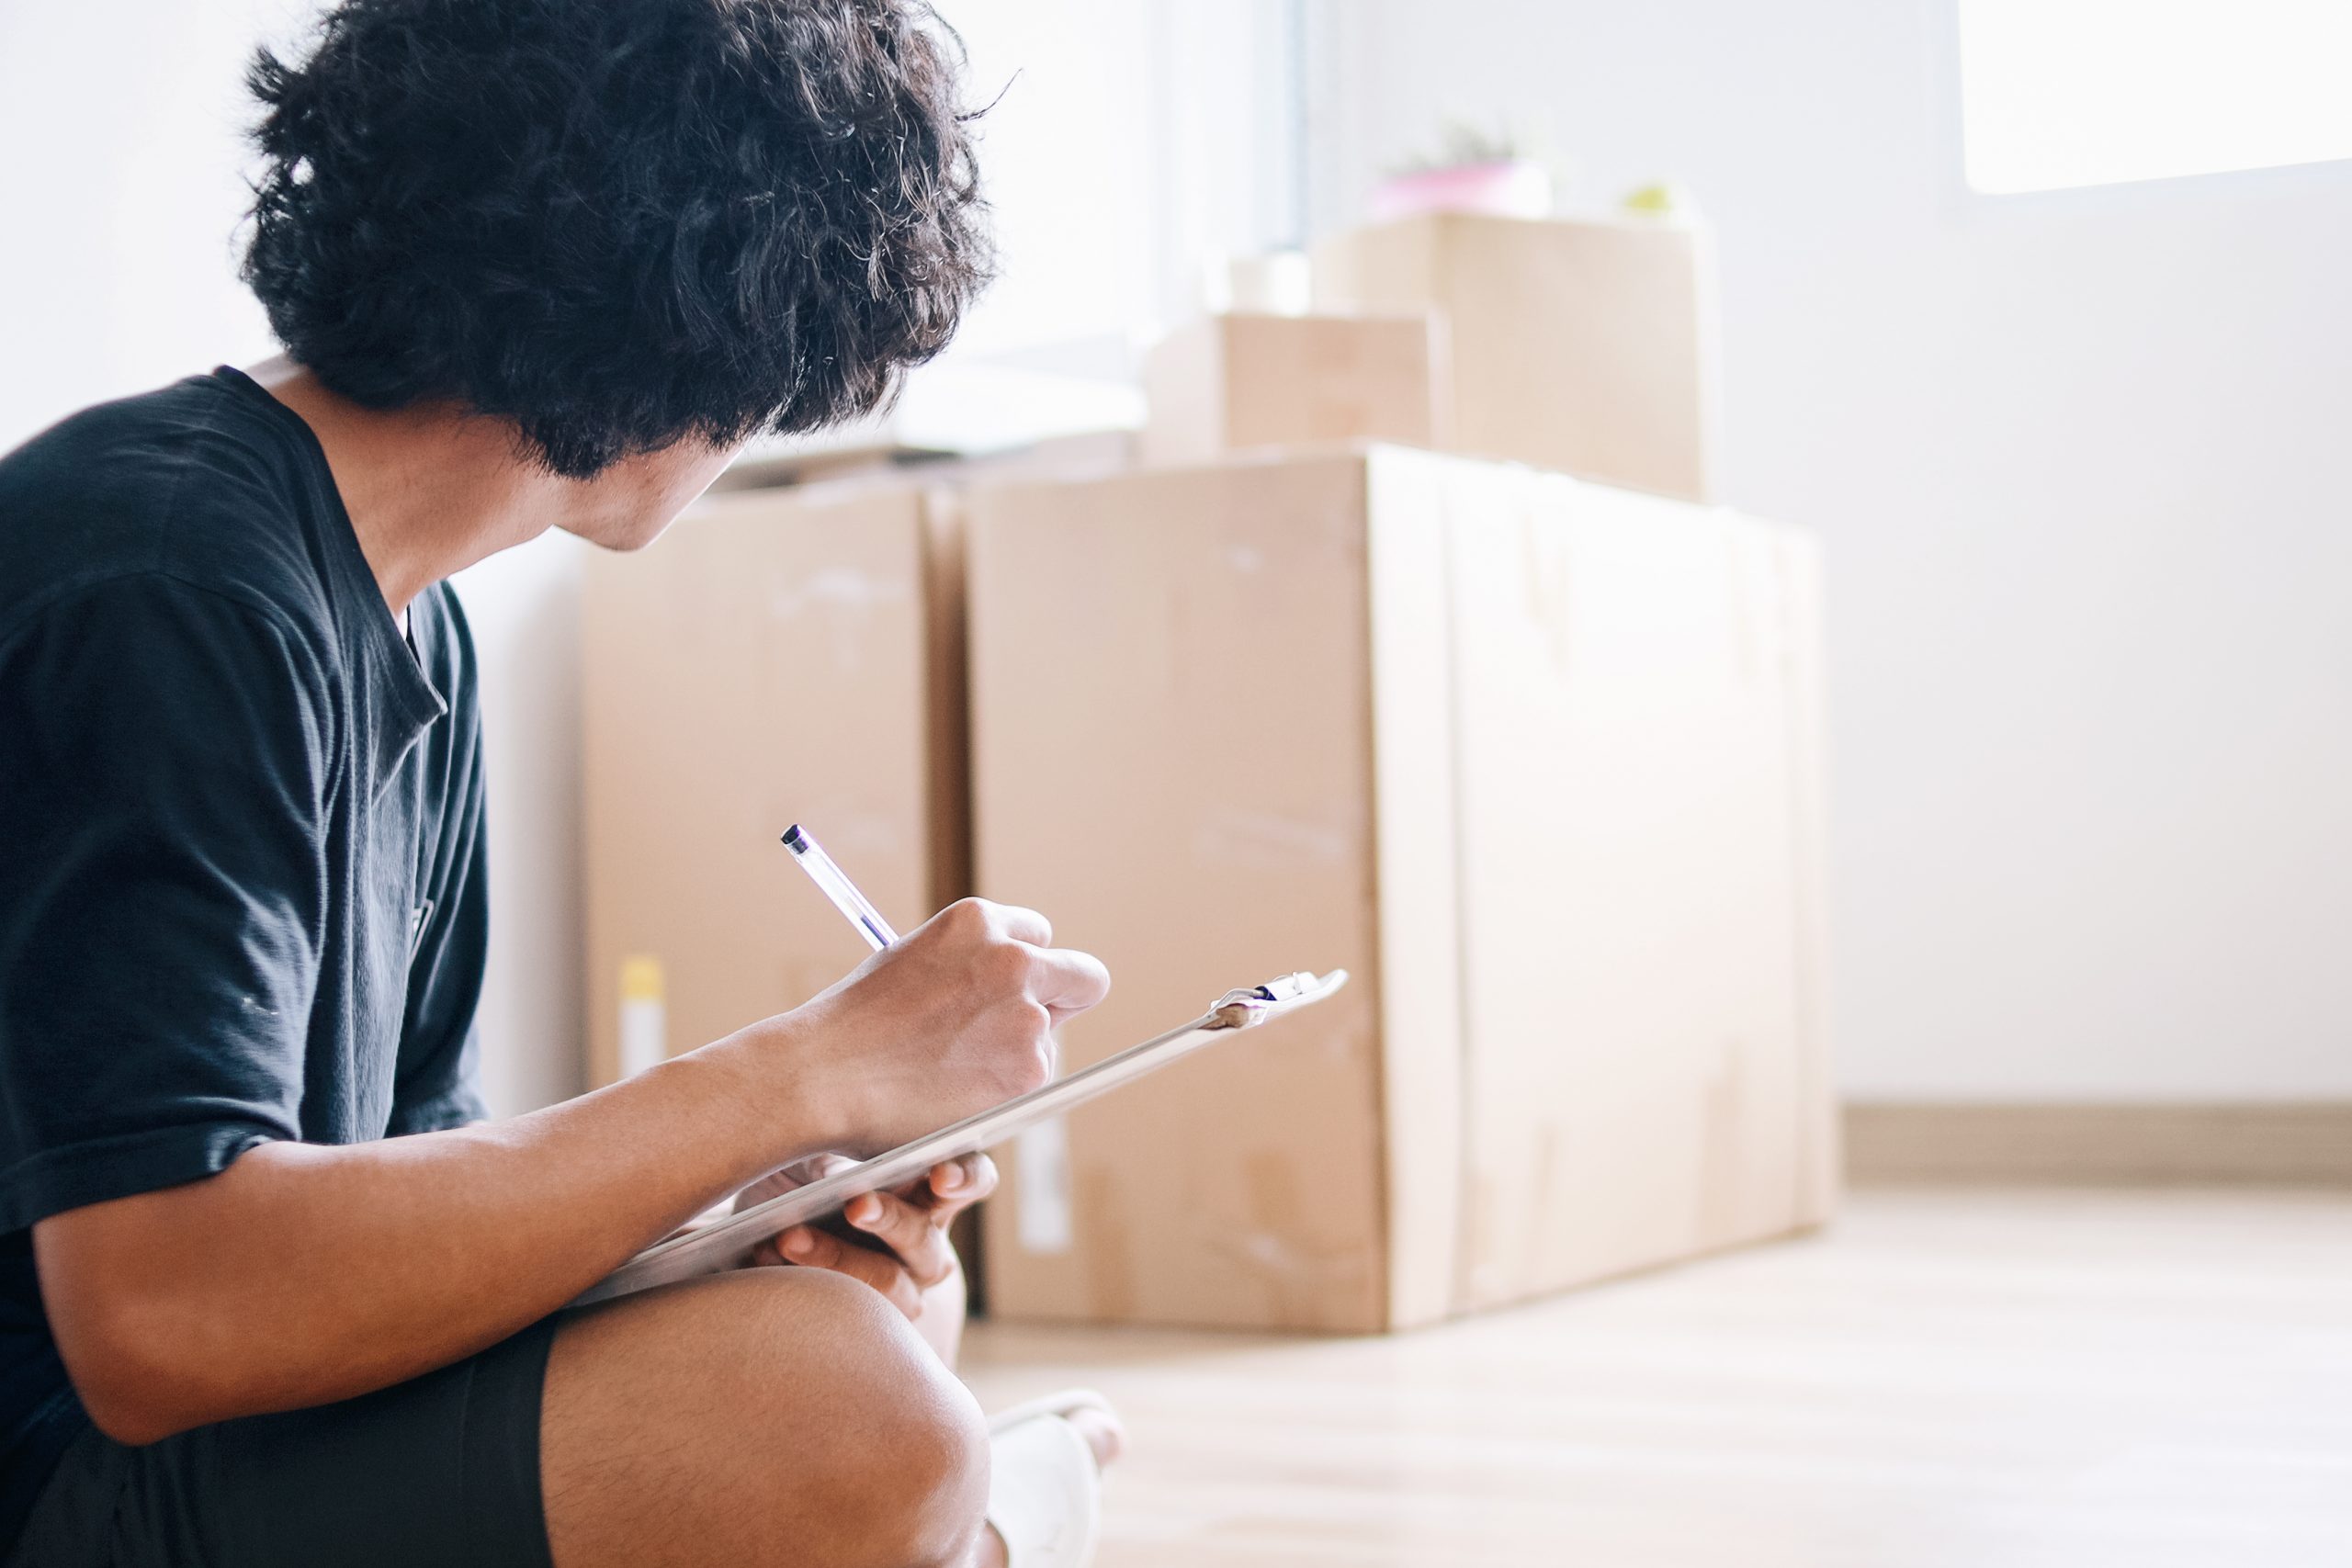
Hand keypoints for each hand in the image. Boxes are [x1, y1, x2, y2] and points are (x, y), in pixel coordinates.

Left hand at [739, 1153, 996, 1320]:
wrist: (768, 1244)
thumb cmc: (804, 1185)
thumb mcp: (815, 1160)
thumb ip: (832, 1163)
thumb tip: (836, 1178)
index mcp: (930, 1191)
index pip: (973, 1179)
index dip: (965, 1177)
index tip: (940, 1176)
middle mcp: (926, 1244)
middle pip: (924, 1236)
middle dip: (890, 1218)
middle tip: (856, 1205)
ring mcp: (901, 1290)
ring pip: (885, 1283)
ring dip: (836, 1258)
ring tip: (786, 1238)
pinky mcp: (866, 1326)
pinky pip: (845, 1314)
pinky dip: (802, 1284)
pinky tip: (764, 1257)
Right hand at [746, 898, 1110, 1155]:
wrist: (822, 1077)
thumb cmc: (852, 1026)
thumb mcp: (912, 961)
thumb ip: (966, 966)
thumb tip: (998, 986)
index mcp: (979, 920)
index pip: (1039, 937)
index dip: (1023, 970)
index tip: (1002, 994)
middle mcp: (1012, 958)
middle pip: (1083, 977)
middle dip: (1063, 1000)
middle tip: (1023, 1031)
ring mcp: (1026, 1013)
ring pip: (1051, 1035)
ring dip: (1019, 1053)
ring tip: (953, 1071)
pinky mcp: (1029, 1067)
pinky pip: (1036, 1078)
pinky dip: (1006, 1090)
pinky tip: (957, 1092)